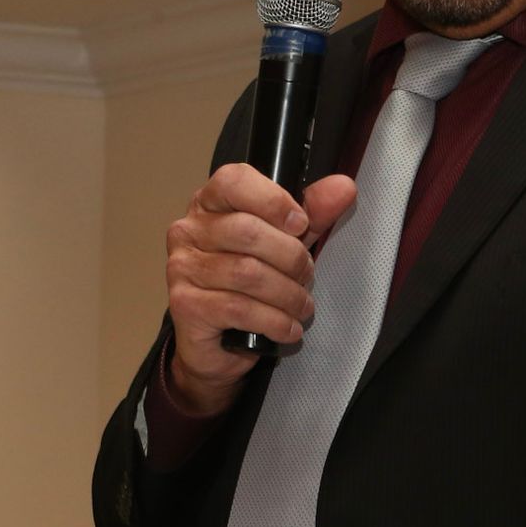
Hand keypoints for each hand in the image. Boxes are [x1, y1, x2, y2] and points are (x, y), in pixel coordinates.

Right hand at [165, 166, 356, 415]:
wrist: (217, 345)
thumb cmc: (249, 286)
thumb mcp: (286, 242)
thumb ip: (312, 214)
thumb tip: (343, 187)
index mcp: (210, 204)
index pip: (233, 181)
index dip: (273, 200)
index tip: (300, 224)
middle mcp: (188, 231)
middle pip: (247, 231)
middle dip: (291, 257)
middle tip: (305, 276)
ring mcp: (182, 268)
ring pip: (247, 273)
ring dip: (287, 294)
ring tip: (300, 306)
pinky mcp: (185, 305)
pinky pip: (239, 309)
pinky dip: (274, 321)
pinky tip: (287, 328)